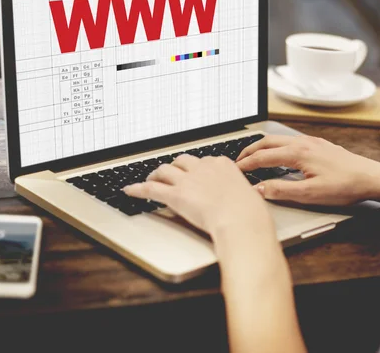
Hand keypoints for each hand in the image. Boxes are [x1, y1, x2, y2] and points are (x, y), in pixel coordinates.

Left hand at [124, 155, 274, 238]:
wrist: (240, 219)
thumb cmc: (249, 212)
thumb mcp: (249, 195)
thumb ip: (239, 192)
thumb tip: (241, 198)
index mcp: (222, 164)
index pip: (204, 160)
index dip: (196, 168)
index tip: (194, 172)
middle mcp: (203, 168)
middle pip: (182, 161)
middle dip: (175, 166)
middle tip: (171, 173)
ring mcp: (188, 180)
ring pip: (165, 170)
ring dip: (156, 174)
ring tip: (151, 178)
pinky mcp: (175, 195)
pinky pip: (151, 189)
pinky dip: (138, 189)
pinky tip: (130, 190)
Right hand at [237, 135, 379, 205]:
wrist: (371, 178)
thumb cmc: (344, 186)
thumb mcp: (310, 194)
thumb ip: (281, 190)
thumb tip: (258, 188)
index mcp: (298, 153)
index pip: (263, 157)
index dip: (246, 164)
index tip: (235, 170)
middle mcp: (303, 143)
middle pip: (267, 142)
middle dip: (250, 150)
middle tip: (237, 161)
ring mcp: (312, 142)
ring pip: (279, 139)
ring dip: (263, 147)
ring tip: (253, 156)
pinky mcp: (319, 144)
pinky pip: (290, 141)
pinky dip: (276, 146)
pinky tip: (279, 155)